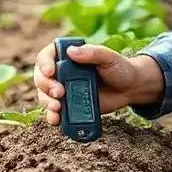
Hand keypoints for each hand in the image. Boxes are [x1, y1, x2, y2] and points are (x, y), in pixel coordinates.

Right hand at [33, 43, 164, 124]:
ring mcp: (64, 90)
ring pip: (44, 96)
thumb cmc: (119, 68)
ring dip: (46, 102)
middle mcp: (61, 72)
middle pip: (41, 78)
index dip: (44, 64)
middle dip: (46, 86)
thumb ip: (92, 53)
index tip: (50, 72)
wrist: (130, 88)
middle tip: (59, 92)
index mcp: (67, 56)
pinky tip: (56, 119)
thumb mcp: (108, 57)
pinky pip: (54, 112)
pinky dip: (52, 116)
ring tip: (57, 108)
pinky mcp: (69, 106)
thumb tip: (71, 52)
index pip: (46, 57)